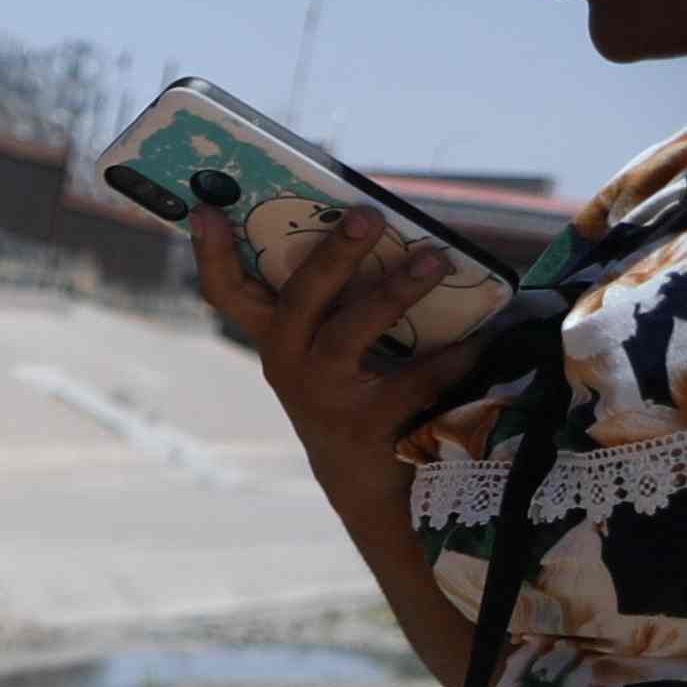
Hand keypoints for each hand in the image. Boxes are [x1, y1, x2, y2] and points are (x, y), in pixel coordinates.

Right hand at [193, 204, 508, 490]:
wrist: (363, 478)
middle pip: (297, 302)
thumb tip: (391, 228)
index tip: (205, 209)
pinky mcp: (364, 426)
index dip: (213, 253)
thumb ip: (341, 297)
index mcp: (276, 336)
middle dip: (331, 256)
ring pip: (347, 336)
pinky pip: (412, 380)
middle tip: (368, 214)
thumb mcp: (329, 344)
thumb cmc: (351, 389)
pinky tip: (480, 337)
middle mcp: (286, 364)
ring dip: (392, 293)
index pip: (229, 292)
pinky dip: (451, 355)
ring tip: (436, 259)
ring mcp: (321, 397)